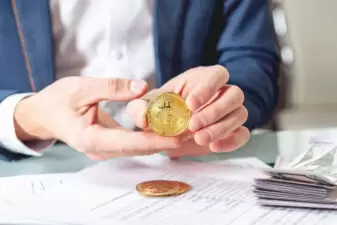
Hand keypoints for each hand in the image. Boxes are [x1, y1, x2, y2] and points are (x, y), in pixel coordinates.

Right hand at [14, 77, 181, 159]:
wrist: (43, 114)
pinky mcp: (108, 146)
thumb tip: (142, 87)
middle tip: (189, 131)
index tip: (178, 136)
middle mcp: (99, 150)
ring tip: (183, 129)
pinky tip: (165, 128)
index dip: (155, 140)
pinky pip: (132, 144)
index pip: (130, 142)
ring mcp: (104, 150)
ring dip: (160, 140)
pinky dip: (149, 137)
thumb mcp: (82, 87)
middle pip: (138, 149)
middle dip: (164, 142)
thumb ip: (112, 87)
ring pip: (137, 148)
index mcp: (91, 138)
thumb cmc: (58, 100)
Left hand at [127, 65, 249, 156]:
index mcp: (202, 79)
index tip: (190, 104)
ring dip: (221, 127)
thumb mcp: (146, 107)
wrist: (170, 131)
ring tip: (199, 139)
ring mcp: (229, 112)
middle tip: (193, 126)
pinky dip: (232, 141)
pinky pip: (243, 133)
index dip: (208, 87)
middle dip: (214, 111)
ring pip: (240, 113)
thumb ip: (140, 108)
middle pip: (234, 94)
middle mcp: (221, 93)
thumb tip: (144, 118)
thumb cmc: (161, 111)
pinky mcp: (233, 131)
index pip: (218, 75)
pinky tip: (215, 146)